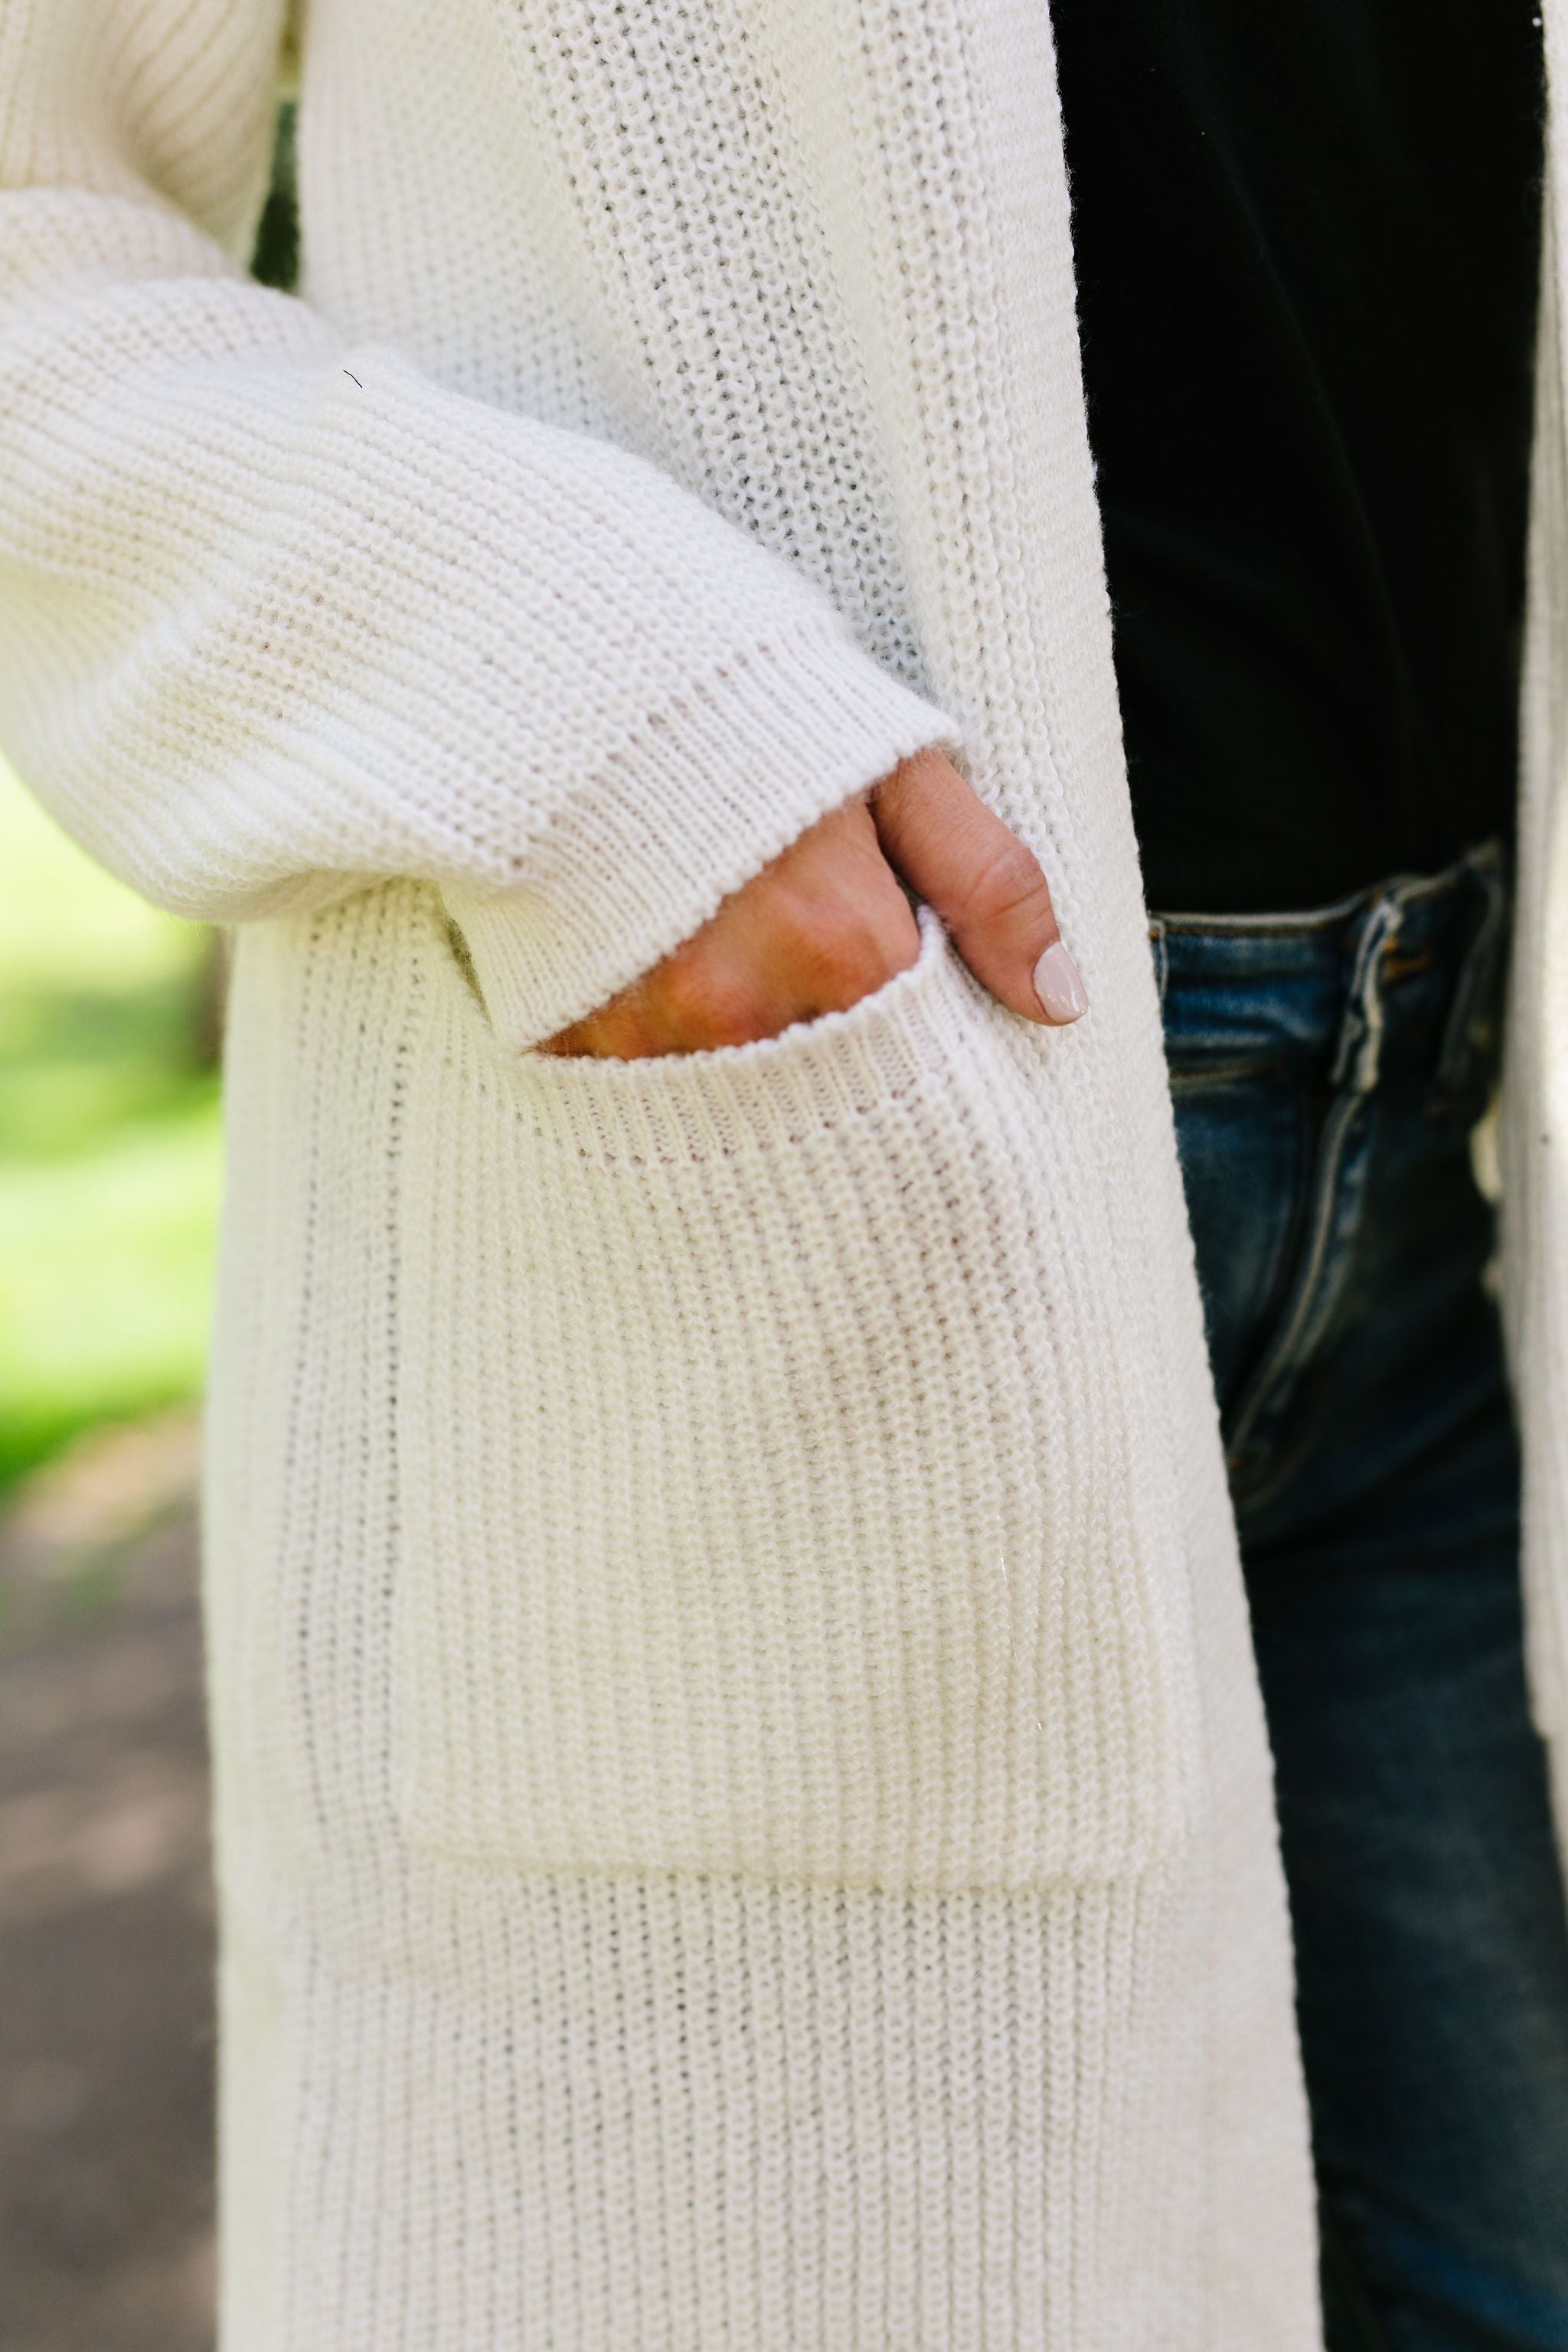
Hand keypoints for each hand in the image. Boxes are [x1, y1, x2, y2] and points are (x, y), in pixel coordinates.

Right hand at [540, 747, 1087, 1057]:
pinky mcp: (567, 1033)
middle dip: (844, 1054)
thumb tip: (1060, 1001)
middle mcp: (739, 1008)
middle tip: (820, 970)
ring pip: (737, 1097)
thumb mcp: (895, 766)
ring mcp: (644, 1030)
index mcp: (837, 946)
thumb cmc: (745, 699)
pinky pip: (642, 1087)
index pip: (920, 1058)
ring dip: (756, 1054)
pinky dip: (670, 1052)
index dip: (928, 1032)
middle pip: (830, 1090)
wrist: (566, 655)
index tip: (917, 999)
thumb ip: (986, 883)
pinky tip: (668, 977)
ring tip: (740, 959)